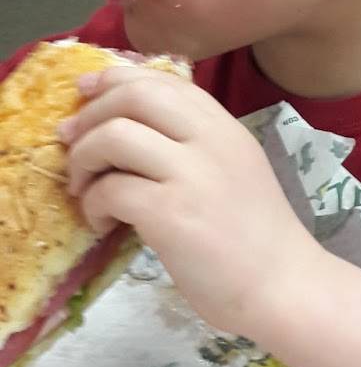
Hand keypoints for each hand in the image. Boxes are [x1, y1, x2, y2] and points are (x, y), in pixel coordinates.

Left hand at [61, 65, 318, 335]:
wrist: (283, 287)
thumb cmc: (256, 237)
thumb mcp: (233, 170)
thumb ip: (193, 144)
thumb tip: (124, 128)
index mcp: (225, 127)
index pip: (163, 80)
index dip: (115, 78)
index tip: (86, 91)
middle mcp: (210, 140)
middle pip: (134, 96)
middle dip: (90, 115)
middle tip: (71, 143)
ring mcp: (192, 176)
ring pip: (114, 136)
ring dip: (83, 160)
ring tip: (84, 190)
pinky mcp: (172, 215)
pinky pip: (111, 190)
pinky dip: (93, 204)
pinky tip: (103, 223)